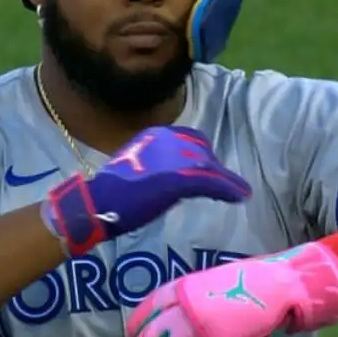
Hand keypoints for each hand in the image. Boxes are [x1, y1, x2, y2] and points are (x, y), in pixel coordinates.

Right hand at [42, 125, 250, 255]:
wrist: (98, 202)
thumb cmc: (111, 191)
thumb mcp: (136, 167)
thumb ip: (156, 164)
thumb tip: (171, 176)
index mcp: (155, 134)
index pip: (190, 138)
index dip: (203, 155)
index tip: (208, 170)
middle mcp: (167, 139)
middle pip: (203, 151)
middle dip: (215, 167)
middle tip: (222, 184)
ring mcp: (174, 158)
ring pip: (210, 167)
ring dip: (226, 180)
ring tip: (238, 192)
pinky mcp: (180, 178)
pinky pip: (212, 182)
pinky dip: (228, 189)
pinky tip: (239, 197)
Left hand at [126, 243, 337, 336]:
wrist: (272, 285)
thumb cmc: (244, 283)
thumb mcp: (207, 282)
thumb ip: (188, 298)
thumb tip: (172, 316)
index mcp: (180, 288)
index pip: (146, 309)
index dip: (136, 327)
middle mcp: (183, 307)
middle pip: (150, 335)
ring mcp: (197, 327)